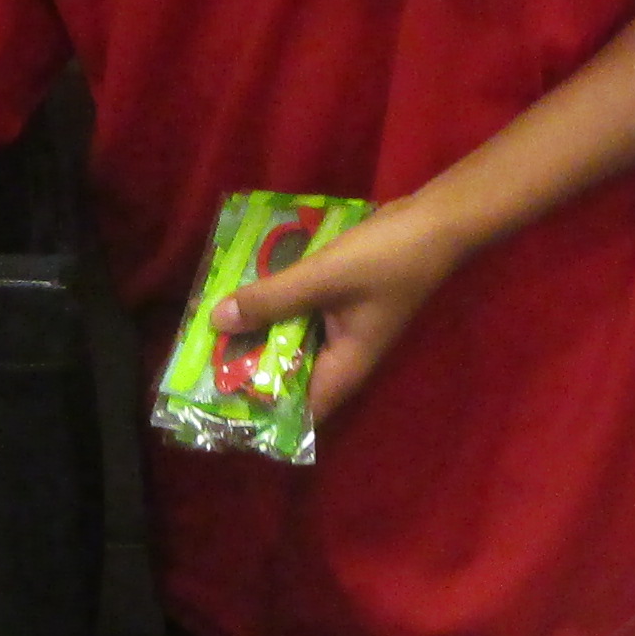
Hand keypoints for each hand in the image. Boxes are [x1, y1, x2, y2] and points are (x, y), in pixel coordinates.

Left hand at [218, 196, 476, 428]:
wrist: (435, 221)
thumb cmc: (386, 259)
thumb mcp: (322, 278)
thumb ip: (271, 299)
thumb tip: (217, 322)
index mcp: (344, 368)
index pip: (297, 412)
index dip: (259, 414)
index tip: (217, 404)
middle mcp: (342, 358)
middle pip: (288, 377)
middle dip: (249, 368)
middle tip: (200, 357)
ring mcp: (342, 330)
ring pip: (290, 343)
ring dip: (258, 334)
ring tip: (212, 325)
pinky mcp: (339, 305)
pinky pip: (298, 315)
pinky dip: (275, 308)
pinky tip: (245, 292)